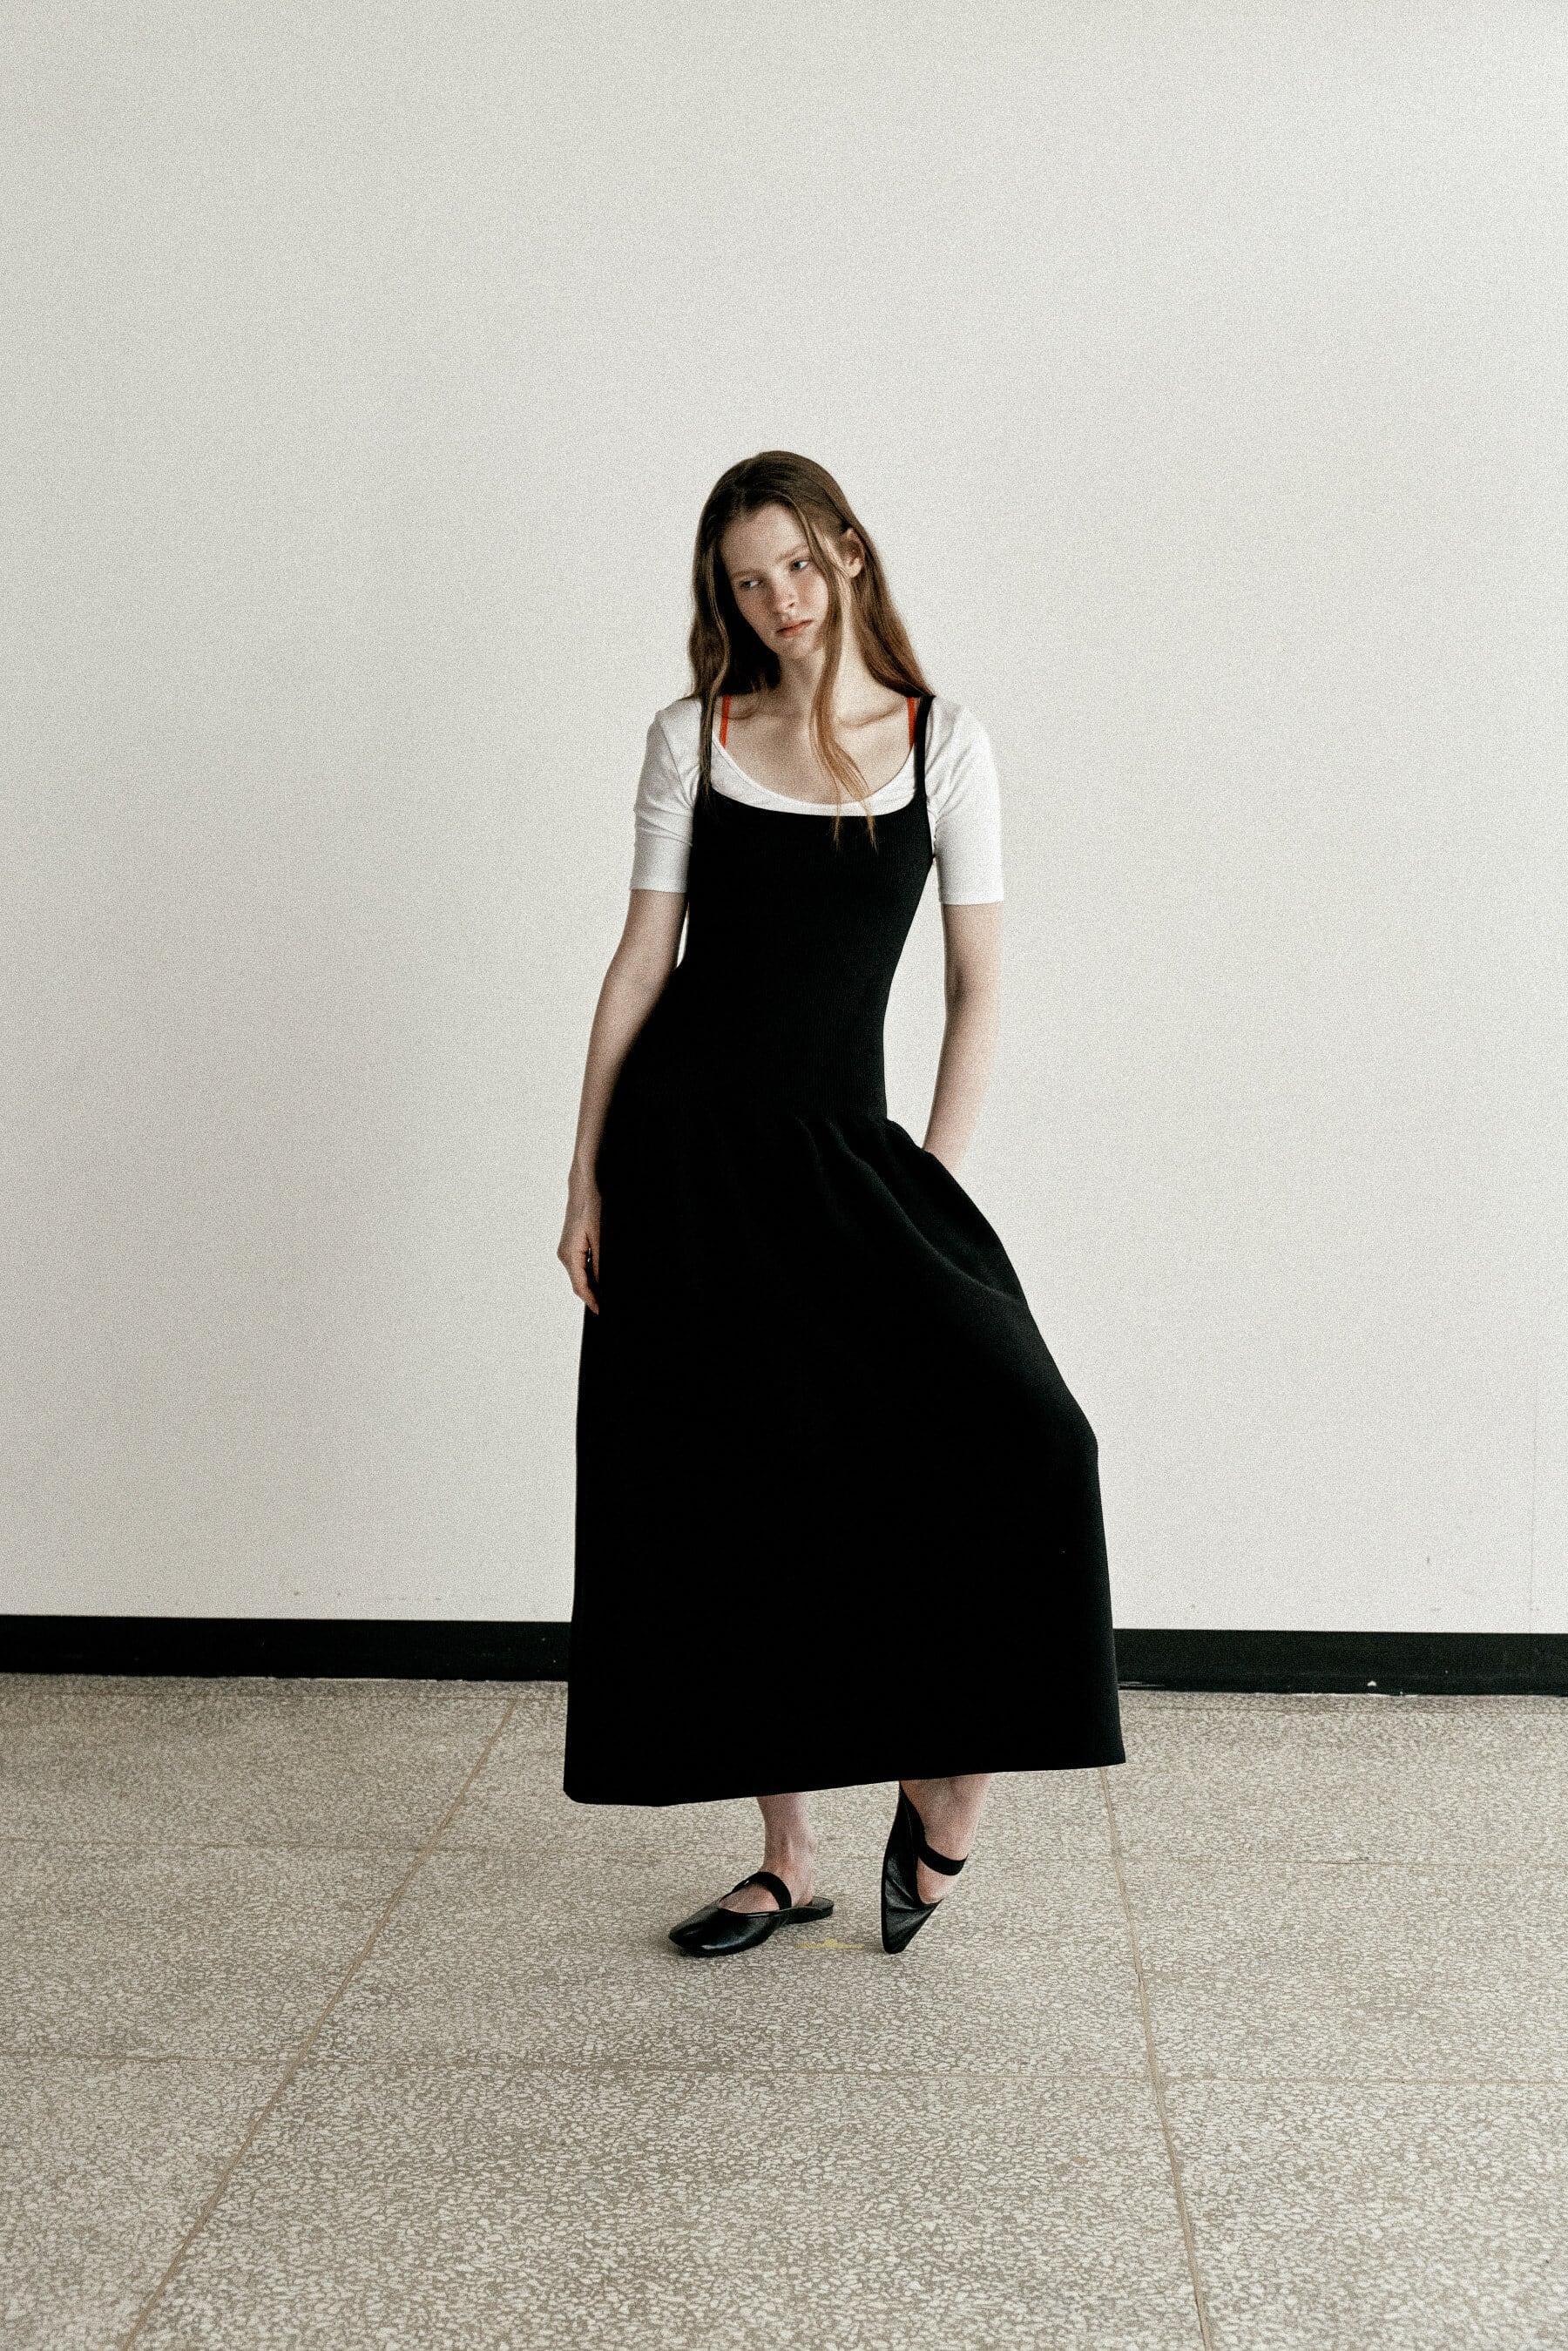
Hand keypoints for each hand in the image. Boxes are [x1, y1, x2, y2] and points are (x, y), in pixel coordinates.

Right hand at [558, 1177, 601, 1312]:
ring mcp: (567, 1249)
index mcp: (569, 1254)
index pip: (580, 1286)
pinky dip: (590, 1273)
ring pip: (580, 1275)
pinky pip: (580, 1265)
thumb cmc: (592, 1204)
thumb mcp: (601, 1235)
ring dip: (592, 1285)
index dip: (592, 1301)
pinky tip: (602, 1275)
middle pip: (579, 1283)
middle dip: (593, 1296)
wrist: (585, 1183)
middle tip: (609, 1306)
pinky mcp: (572, 1244)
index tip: (602, 1312)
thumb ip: (601, 1262)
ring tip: (608, 1293)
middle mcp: (564, 1254)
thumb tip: (604, 1283)